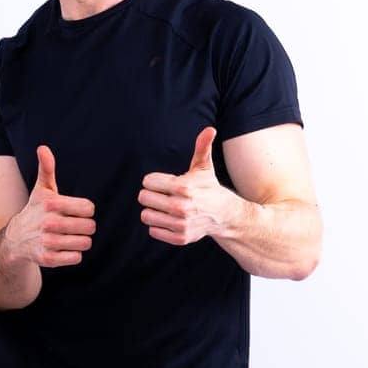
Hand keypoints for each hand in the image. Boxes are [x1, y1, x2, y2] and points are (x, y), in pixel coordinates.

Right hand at [5, 144, 95, 267]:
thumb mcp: (41, 190)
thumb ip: (46, 169)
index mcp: (51, 204)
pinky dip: (74, 254)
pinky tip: (65, 249)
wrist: (16, 239)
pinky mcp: (48, 259)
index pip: (89, 208)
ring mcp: (47, 242)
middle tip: (77, 227)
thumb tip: (43, 148)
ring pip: (84, 243)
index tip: (78, 212)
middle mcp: (49, 222)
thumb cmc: (35, 211)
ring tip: (72, 238)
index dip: (86, 211)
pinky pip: (76, 258)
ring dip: (82, 241)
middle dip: (86, 227)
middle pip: (89, 227)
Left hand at [138, 126, 236, 245]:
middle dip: (150, 195)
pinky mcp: (180, 238)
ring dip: (152, 211)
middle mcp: (181, 207)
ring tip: (164, 207)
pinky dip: (158, 225)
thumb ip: (202, 147)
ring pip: (146, 215)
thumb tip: (210, 129)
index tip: (163, 183)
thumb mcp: (204, 167)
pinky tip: (169, 219)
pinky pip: (153, 230)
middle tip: (161, 195)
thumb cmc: (209, 187)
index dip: (153, 181)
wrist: (223, 214)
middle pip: (144, 198)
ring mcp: (180, 224)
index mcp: (183, 187)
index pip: (148, 182)